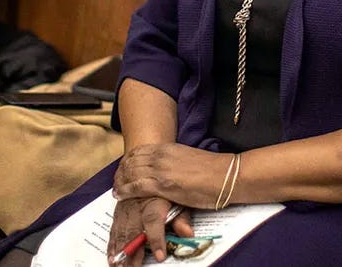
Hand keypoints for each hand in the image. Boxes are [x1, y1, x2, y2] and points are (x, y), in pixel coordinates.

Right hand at [107, 197, 193, 264]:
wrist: (148, 171)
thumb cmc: (167, 189)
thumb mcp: (179, 199)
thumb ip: (182, 217)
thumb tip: (188, 234)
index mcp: (154, 201)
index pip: (154, 221)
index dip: (157, 239)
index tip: (160, 256)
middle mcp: (137, 204)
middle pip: (133, 229)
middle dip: (132, 251)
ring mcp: (126, 207)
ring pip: (121, 230)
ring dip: (119, 249)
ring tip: (118, 265)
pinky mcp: (119, 210)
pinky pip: (113, 228)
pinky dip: (111, 244)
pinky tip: (111, 256)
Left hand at [113, 143, 233, 209]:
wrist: (226, 176)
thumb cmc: (213, 170)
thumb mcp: (188, 158)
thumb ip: (175, 161)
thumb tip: (169, 169)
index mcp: (169, 147)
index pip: (140, 151)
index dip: (128, 160)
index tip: (123, 169)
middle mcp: (161, 156)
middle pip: (132, 161)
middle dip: (121, 171)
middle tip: (116, 181)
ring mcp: (160, 170)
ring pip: (130, 173)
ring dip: (120, 181)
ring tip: (115, 189)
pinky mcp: (162, 186)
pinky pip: (136, 187)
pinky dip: (125, 190)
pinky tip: (119, 195)